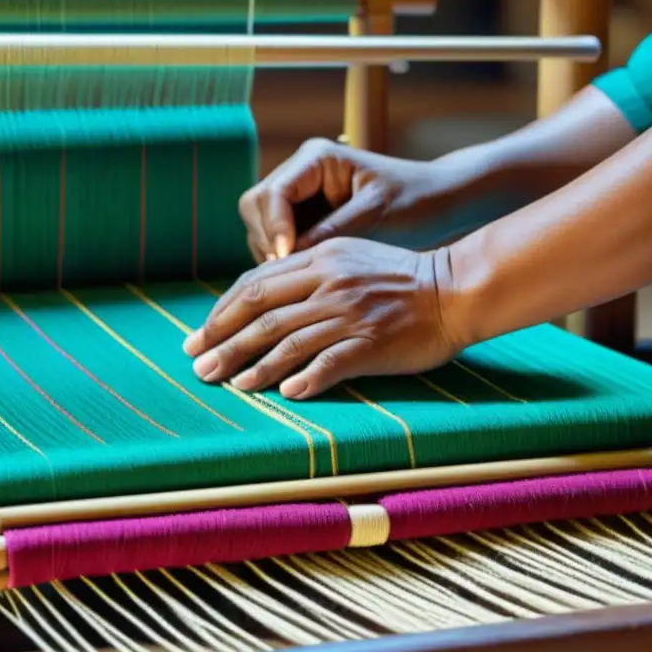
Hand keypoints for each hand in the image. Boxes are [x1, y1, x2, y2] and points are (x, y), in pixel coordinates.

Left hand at [183, 238, 460, 399]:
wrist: (454, 289)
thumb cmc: (399, 279)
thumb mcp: (349, 258)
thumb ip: (307, 275)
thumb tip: (262, 300)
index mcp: (319, 260)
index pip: (255, 284)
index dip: (221, 312)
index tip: (200, 336)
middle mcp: (329, 283)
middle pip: (261, 312)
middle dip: (223, 340)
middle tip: (197, 365)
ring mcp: (351, 313)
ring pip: (287, 339)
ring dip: (252, 366)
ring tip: (228, 384)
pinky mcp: (373, 341)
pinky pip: (330, 361)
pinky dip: (305, 377)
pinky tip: (285, 393)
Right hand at [239, 137, 456, 263]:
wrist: (440, 207)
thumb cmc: (416, 203)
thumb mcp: (375, 218)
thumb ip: (329, 234)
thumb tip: (287, 259)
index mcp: (316, 159)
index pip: (273, 193)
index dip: (274, 229)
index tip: (288, 260)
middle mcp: (300, 174)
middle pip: (256, 208)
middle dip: (269, 243)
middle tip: (290, 277)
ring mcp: (300, 198)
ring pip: (262, 230)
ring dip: (274, 257)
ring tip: (302, 283)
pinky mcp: (305, 222)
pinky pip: (278, 245)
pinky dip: (285, 265)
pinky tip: (306, 284)